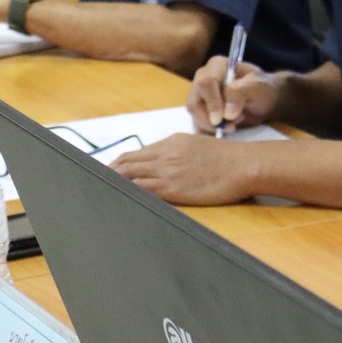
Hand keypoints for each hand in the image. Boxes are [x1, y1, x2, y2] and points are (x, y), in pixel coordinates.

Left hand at [111, 133, 263, 204]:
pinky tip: (121, 200)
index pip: (136, 153)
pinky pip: (141, 190)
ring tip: (102, 194)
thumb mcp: (199, 146)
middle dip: (108, 173)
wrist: (244, 165)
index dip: (118, 164)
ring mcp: (167, 170)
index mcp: (171, 142)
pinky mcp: (172, 187)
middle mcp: (164, 153)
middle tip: (97, 184)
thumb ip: (179, 152)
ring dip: (113, 184)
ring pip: (128, 175)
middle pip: (126, 162)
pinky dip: (127, 194)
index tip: (110, 172)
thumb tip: (166, 162)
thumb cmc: (229, 159)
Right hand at [186, 55, 281, 132]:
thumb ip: (241, 94)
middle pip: (194, 103)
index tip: (222, 120)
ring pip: (195, 117)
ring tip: (233, 126)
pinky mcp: (201, 112)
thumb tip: (226, 114)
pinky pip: (197, 126)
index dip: (212, 103)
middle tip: (231, 127)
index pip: (205, 84)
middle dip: (210, 120)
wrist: (266, 101)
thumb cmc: (263, 89)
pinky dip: (209, 134)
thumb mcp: (257, 87)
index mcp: (216, 66)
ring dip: (213, 127)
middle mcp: (203, 79)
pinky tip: (224, 133)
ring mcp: (200, 97)